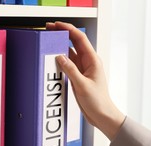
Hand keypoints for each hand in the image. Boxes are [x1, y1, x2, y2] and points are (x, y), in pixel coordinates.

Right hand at [46, 21, 125, 140]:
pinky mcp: (78, 77)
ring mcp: (83, 69)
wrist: (102, 115)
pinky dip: (60, 60)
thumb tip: (60, 57)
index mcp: (93, 61)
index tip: (56, 25)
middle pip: (74, 43)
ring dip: (60, 47)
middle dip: (62, 34)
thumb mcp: (82, 85)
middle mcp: (88, 63)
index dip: (68, 29)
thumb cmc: (98, 102)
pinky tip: (53, 58)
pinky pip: (68, 64)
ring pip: (70, 53)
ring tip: (48, 42)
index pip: (80, 39)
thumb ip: (70, 70)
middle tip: (49, 29)